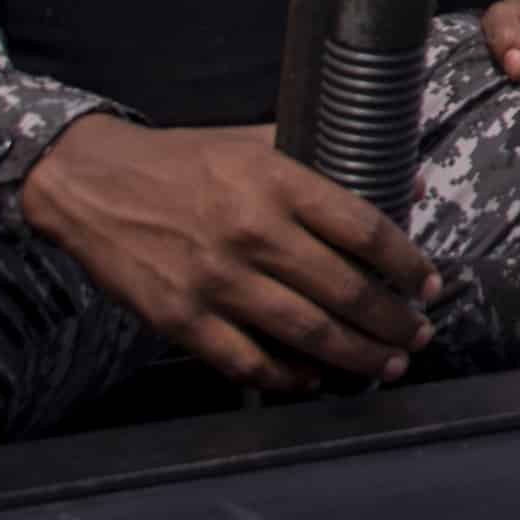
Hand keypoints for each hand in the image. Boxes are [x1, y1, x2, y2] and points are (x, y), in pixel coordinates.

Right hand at [17, 115, 437, 391]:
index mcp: (276, 183)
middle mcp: (252, 233)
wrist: (90, 183)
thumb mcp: (256, 142)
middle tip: (418, 335)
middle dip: (393, 321)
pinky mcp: (181, 318)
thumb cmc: (182, 161)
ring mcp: (215, 281)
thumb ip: (329, 160)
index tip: (429, 284)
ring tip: (388, 363)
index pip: (365, 230)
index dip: (408, 264)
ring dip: (357, 355)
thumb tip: (409, 182)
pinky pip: (247, 362)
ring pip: (306, 333)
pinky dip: (288, 377)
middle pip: (345, 290)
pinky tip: (315, 377)